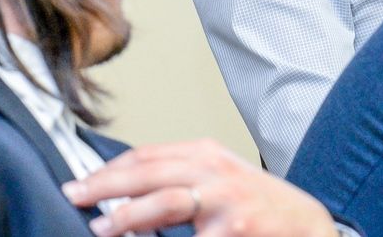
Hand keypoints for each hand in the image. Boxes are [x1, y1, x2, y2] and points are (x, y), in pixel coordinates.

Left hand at [63, 139, 337, 236]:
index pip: (148, 155)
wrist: (306, 225)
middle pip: (150, 172)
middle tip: (76, 195)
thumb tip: (126, 188)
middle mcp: (216, 171)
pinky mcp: (233, 231)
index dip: (110, 169)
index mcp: (208, 154)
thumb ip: (181, 176)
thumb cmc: (259, 204)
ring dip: (128, 216)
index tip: (82, 181)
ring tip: (101, 227)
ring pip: (166, 202)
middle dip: (106, 185)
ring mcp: (226, 201)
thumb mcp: (221, 176)